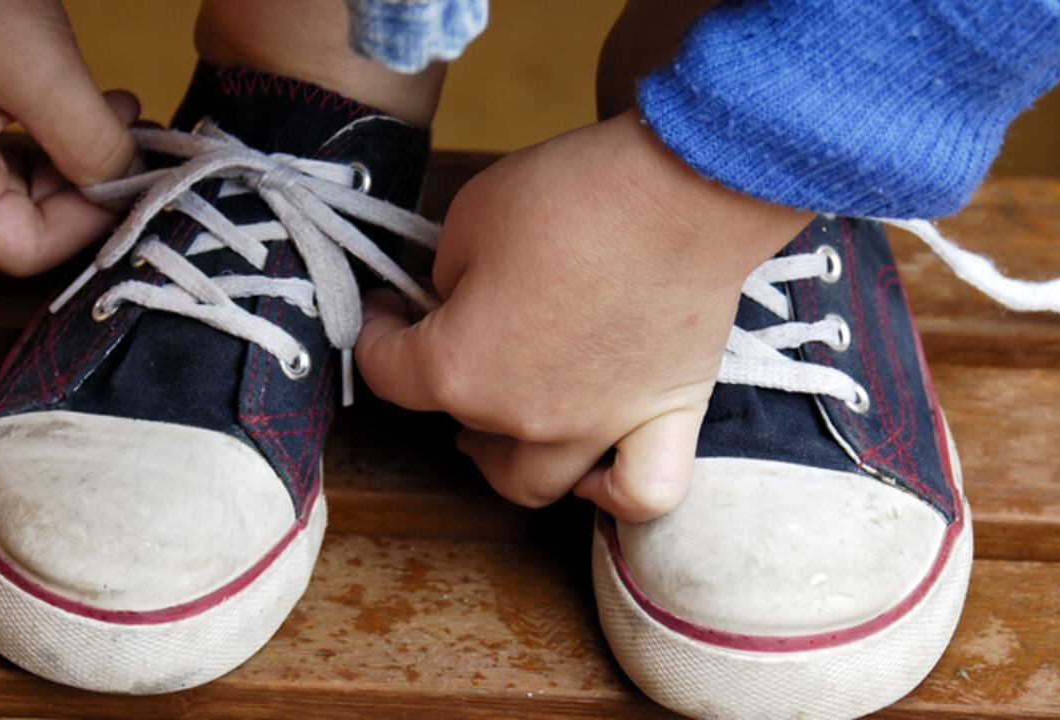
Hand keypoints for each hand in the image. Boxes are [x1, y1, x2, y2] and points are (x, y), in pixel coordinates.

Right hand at [0, 0, 137, 275]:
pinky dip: (47, 126)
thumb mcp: (34, 67)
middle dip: (89, 181)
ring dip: (75, 150)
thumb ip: (88, 139)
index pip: (23, 248)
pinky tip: (84, 95)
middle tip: (138, 137)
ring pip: (16, 178)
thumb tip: (129, 183)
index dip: (90, 223)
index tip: (137, 180)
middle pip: (22, 217)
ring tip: (119, 109)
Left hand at [357, 111, 811, 520]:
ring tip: (505, 421)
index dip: (376, 332)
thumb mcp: (469, 215)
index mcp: (461, 368)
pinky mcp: (666, 416)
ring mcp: (599, 428)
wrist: (682, 187)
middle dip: (443, 381)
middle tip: (453, 336)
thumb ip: (447, 274)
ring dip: (507, 457)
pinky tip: (600, 467)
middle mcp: (525, 417)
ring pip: (536, 482)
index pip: (388, 371)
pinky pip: (642, 492)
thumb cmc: (574, 196)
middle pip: (461, 423)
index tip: (389, 304)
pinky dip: (615, 491)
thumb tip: (457, 296)